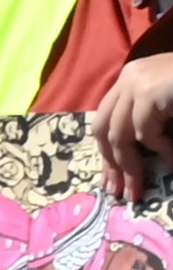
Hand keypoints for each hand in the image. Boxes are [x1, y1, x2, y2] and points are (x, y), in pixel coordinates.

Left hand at [94, 48, 172, 203]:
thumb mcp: (170, 108)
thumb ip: (152, 123)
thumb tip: (129, 164)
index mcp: (133, 78)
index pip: (106, 119)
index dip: (107, 152)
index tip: (111, 179)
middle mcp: (129, 77)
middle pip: (103, 128)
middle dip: (110, 164)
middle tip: (117, 192)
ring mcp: (137, 82)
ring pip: (120, 135)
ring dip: (130, 168)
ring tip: (137, 192)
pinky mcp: (150, 92)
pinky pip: (146, 133)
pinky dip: (160, 151)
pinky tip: (172, 163)